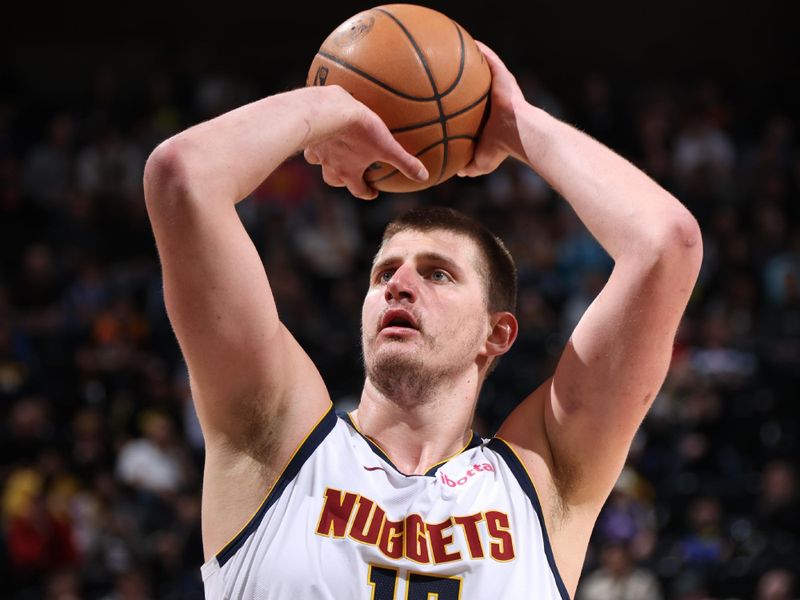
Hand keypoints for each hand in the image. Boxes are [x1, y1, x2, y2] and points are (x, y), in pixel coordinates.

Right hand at [303, 86, 427, 199]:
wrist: (328, 111)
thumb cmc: (359, 130)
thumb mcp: (387, 146)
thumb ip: (405, 162)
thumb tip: (424, 176)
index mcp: (348, 171)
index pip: (357, 190)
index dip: (366, 193)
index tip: (372, 192)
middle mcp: (330, 165)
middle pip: (333, 180)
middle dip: (341, 180)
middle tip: (349, 173)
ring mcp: (317, 150)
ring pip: (317, 161)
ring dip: (325, 159)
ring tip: (332, 150)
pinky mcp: (308, 132)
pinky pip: (310, 139)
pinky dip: (316, 138)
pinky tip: (322, 127)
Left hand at [458, 42, 526, 177]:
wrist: (520, 134)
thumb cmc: (501, 150)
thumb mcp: (480, 162)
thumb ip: (468, 166)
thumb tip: (458, 171)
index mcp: (489, 118)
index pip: (474, 108)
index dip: (463, 104)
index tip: (448, 101)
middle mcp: (495, 100)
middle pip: (478, 86)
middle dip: (466, 81)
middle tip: (448, 75)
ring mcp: (500, 87)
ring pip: (485, 70)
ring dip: (473, 61)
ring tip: (456, 52)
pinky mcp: (503, 77)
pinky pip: (491, 60)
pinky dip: (482, 51)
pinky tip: (469, 43)